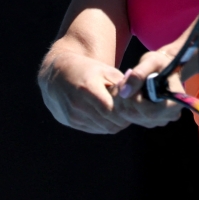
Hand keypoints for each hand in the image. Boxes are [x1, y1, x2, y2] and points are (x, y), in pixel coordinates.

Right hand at [39, 50, 179, 133]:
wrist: (56, 75)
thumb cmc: (86, 70)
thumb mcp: (104, 70)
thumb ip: (122, 83)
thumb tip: (142, 92)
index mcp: (87, 88)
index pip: (112, 110)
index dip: (126, 111)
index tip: (134, 106)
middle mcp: (78, 104)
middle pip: (110, 122)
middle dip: (124, 118)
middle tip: (132, 112)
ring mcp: (73, 116)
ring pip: (104, 128)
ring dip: (116, 122)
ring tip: (121, 112)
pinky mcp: (71, 122)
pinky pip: (95, 129)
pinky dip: (105, 124)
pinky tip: (109, 115)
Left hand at [113, 48, 184, 126]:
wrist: (164, 69)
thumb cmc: (161, 63)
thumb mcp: (152, 62)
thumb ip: (138, 74)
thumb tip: (124, 93)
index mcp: (175, 103)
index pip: (150, 112)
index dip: (134, 99)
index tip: (127, 82)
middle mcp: (168, 116)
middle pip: (137, 115)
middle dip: (124, 98)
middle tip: (122, 80)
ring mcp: (158, 120)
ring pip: (129, 117)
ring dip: (121, 100)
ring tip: (124, 84)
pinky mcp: (148, 121)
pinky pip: (128, 117)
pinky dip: (122, 104)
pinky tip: (126, 91)